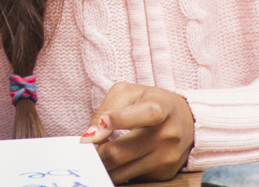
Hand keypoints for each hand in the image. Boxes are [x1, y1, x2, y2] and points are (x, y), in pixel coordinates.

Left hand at [79, 81, 193, 183]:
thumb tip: (90, 136)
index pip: (144, 114)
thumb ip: (106, 109)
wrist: (187, 120)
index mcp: (160, 107)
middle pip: (121, 151)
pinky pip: (132, 177)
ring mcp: (167, 157)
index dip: (117, 119)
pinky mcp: (165, 174)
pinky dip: (118, 170)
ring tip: (97, 153)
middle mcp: (168, 135)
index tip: (96, 126)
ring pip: (122, 170)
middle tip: (84, 148)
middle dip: (95, 152)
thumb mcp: (128, 93)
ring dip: (104, 164)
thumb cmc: (150, 101)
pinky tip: (115, 160)